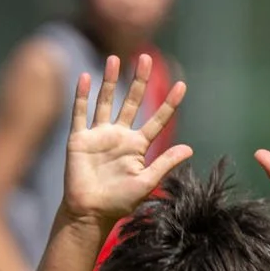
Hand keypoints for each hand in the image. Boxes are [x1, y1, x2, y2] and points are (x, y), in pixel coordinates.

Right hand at [62, 54, 191, 224]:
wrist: (89, 212)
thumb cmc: (118, 203)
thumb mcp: (146, 183)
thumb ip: (164, 163)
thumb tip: (189, 148)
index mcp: (137, 146)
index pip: (157, 120)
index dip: (169, 104)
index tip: (182, 85)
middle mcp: (119, 136)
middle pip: (132, 101)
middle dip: (139, 80)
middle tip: (145, 58)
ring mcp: (99, 136)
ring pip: (106, 102)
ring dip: (110, 80)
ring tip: (115, 59)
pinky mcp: (79, 140)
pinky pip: (80, 113)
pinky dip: (80, 96)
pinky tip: (83, 77)